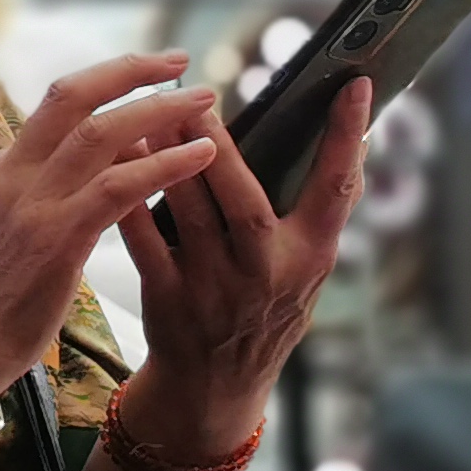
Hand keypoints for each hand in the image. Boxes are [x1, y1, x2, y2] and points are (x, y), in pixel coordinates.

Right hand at [0, 51, 221, 385]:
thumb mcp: (5, 228)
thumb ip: (38, 191)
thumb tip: (85, 166)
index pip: (55, 107)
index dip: (107, 82)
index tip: (147, 71)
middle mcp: (10, 174)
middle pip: (72, 96)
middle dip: (130, 71)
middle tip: (179, 60)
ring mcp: (30, 203)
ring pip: (102, 133)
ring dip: (161, 111)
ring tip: (206, 102)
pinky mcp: (56, 236)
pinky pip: (120, 186)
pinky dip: (165, 165)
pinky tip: (201, 158)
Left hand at [119, 71, 370, 454]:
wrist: (216, 387)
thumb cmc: (265, 309)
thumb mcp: (305, 269)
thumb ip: (310, 214)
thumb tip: (332, 134)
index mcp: (312, 257)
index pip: (339, 188)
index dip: (348, 136)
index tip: (355, 83)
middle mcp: (268, 273)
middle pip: (245, 201)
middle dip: (219, 149)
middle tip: (196, 99)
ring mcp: (216, 289)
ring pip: (189, 215)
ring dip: (166, 161)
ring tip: (149, 113)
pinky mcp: (167, 299)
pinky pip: (143, 241)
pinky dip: (129, 198)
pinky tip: (116, 160)